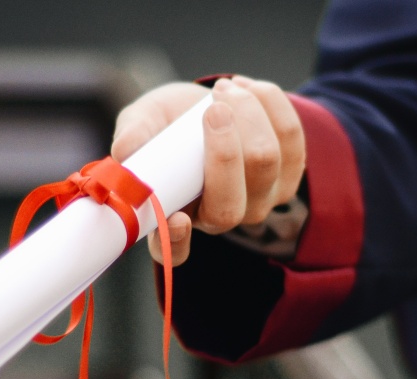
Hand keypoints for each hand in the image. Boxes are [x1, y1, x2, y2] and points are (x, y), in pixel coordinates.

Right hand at [111, 76, 305, 265]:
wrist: (210, 103)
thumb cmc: (169, 122)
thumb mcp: (143, 121)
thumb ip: (134, 135)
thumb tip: (125, 151)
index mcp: (177, 216)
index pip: (175, 250)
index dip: (177, 241)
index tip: (177, 219)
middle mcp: (220, 218)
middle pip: (231, 205)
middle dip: (225, 150)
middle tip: (213, 108)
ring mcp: (260, 200)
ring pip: (265, 162)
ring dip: (247, 113)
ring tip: (223, 89)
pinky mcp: (290, 173)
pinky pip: (291, 137)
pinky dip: (269, 103)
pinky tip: (247, 88)